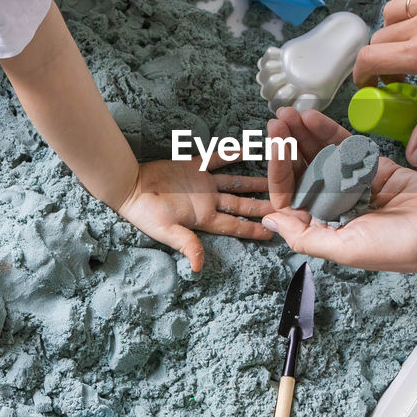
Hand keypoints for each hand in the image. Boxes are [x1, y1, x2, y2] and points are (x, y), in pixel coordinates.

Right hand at [119, 155, 272, 271]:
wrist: (129, 187)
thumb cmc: (145, 213)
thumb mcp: (166, 231)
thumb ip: (186, 244)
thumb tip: (198, 267)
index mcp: (204, 218)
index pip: (235, 225)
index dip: (254, 229)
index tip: (275, 232)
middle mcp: (208, 202)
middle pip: (241, 204)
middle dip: (263, 206)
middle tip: (287, 204)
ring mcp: (203, 184)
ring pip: (235, 182)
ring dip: (255, 181)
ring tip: (277, 179)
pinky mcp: (194, 166)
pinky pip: (218, 158)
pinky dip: (232, 153)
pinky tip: (250, 149)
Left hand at [262, 108, 416, 291]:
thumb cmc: (404, 249)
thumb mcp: (346, 249)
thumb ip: (305, 237)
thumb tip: (270, 222)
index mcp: (327, 228)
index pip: (292, 196)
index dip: (279, 171)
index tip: (275, 146)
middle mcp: (338, 207)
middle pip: (304, 172)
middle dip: (288, 146)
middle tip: (276, 122)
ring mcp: (356, 185)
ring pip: (322, 156)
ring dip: (304, 135)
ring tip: (288, 113)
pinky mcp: (376, 169)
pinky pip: (348, 147)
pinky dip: (329, 131)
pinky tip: (313, 117)